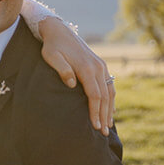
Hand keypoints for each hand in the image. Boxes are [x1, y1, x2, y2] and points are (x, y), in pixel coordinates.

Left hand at [37, 18, 115, 133]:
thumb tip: (72, 84)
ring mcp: (101, 66)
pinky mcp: (100, 65)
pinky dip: (111, 99)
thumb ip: (62, 70)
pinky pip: (109, 85)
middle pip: (105, 96)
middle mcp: (97, 67)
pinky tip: (110, 110)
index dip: (95, 111)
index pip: (95, 95)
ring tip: (108, 126)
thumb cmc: (52, 47)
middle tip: (103, 133)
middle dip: (104, 115)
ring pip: (110, 91)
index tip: (94, 126)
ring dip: (109, 109)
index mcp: (86, 68)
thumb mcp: (52, 57)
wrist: (60, 31)